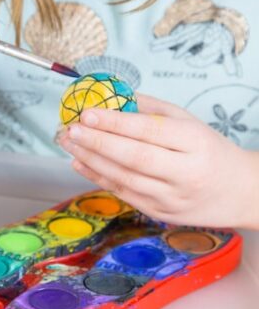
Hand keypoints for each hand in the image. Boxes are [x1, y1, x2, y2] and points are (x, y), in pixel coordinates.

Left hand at [58, 94, 258, 229]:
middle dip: (97, 143)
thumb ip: (150, 108)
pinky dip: (98, 177)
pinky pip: (124, 194)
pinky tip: (79, 163)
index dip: (115, 123)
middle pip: (134, 157)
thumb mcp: (188, 121)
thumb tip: (113, 95)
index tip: (87, 113)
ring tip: (68, 144)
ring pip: (125, 179)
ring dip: (91, 160)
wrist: (240, 192)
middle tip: (69, 129)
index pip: (149, 131)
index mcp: (194, 142)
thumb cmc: (208, 150)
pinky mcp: (161, 213)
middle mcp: (185, 172)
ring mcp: (172, 197)